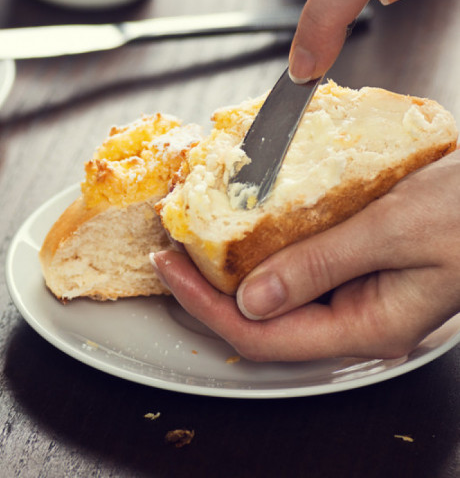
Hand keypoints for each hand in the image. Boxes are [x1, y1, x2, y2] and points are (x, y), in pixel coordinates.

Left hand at [151, 150, 459, 361]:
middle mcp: (361, 319)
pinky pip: (304, 270)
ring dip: (235, 270)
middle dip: (210, 291)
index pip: (264, 337)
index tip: (170, 268)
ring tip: (195, 238)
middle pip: (264, 322)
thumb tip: (250, 299)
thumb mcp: (394, 229)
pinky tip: (246, 227)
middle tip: (171, 252)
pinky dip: (268, 251)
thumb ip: (319, 265)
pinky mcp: (364, 268)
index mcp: (370, 325)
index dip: (206, 305)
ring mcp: (362, 295)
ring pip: (280, 296)